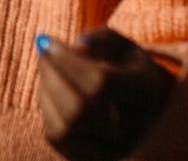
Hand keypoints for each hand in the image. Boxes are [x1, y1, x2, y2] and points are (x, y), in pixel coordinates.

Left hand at [38, 28, 175, 160]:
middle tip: (41, 53)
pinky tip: (52, 91)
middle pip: (80, 108)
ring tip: (48, 70)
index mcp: (146, 94)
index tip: (46, 40)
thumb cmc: (122, 66)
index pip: (101, 82)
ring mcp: (115, 150)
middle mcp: (135, 129)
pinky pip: (57, 136)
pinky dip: (47, 109)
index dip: (67, 60)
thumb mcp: (119, 44)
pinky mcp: (92, 158)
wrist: (134, 105)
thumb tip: (76, 47)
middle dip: (51, 76)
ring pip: (66, 125)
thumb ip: (100, 39)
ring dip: (46, 92)